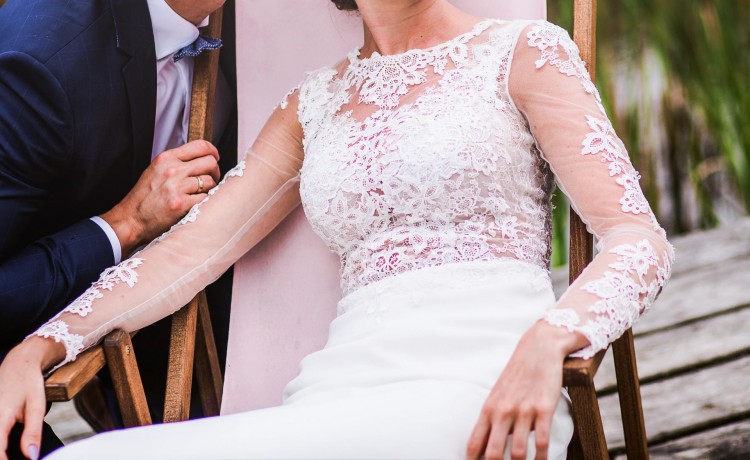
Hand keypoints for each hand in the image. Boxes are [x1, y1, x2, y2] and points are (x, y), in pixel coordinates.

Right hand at [0, 338, 65, 459]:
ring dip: (2, 450)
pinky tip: (7, 448)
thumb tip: (32, 456)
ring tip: (12, 454)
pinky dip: (1, 444)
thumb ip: (33, 433)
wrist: (19, 363)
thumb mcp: (36, 407)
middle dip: (4, 456)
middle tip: (20, 458)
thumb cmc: (29, 383)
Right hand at [100, 140, 220, 255]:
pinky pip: (205, 198)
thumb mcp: (156, 170)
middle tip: (211, 178)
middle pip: (210, 162)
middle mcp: (172, 170)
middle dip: (215, 171)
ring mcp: (177, 187)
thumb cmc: (144, 197)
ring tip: (200, 193)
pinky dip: (204, 201)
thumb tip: (199, 159)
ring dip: (209, 188)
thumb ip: (176, 162)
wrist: (131, 219)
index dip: (213, 151)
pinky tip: (195, 203)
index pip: (200, 146)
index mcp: (167, 159)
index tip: (215, 157)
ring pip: (210, 181)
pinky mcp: (181, 204)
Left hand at [466, 321, 585, 459]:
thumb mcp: (497, 395)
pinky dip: (541, 457)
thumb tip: (484, 447)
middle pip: (493, 453)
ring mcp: (523, 410)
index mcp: (488, 409)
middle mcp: (502, 411)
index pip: (474, 444)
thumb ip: (491, 419)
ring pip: (517, 452)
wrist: (538, 349)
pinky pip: (541, 441)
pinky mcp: (543, 408)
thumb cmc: (516, 375)